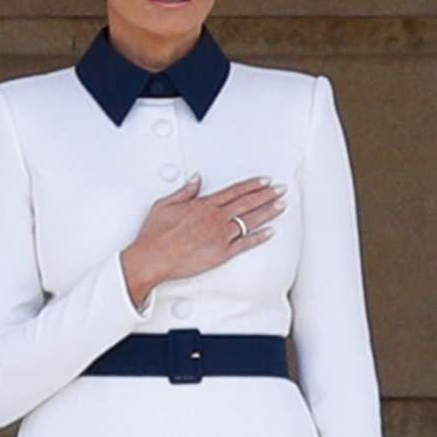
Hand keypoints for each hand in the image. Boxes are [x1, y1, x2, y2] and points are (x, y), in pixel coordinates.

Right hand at [119, 176, 284, 307]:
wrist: (154, 257)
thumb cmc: (156, 234)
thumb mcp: (165, 204)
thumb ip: (185, 191)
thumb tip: (196, 179)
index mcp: (203, 205)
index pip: (234, 191)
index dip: (252, 185)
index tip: (265, 181)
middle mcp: (216, 218)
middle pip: (247, 203)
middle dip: (267, 195)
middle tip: (282, 189)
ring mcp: (222, 235)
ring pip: (251, 221)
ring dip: (269, 212)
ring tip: (282, 205)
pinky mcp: (223, 253)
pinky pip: (246, 244)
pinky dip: (260, 238)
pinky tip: (271, 232)